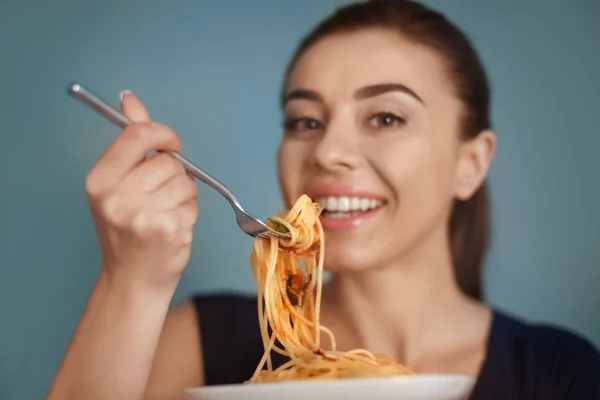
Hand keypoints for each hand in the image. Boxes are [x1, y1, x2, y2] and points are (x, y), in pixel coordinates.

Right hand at [86, 91, 198, 288]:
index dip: (164, 134)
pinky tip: (173, 228)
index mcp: (100, 180)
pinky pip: (194, 203)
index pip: (139, 135)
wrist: (132, 280)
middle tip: (159, 199)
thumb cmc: (127, 230)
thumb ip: (131, 140)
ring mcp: (143, 214)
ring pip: (186, 182)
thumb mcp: (119, 184)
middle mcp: (116, 196)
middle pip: (168, 161)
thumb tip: (130, 99)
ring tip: (165, 214)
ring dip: (184, 196)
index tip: (172, 145)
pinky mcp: (168, 229)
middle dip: (174, 176)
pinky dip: (190, 213)